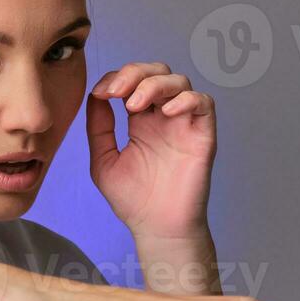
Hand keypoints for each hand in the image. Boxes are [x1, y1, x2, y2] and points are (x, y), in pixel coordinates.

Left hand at [87, 61, 215, 239]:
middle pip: (157, 72)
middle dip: (135, 72)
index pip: (132, 82)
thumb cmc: (133, 200)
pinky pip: (204, 103)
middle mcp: (163, 117)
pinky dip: (186, 99)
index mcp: (139, 120)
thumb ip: (99, 128)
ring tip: (135, 105)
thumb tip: (95, 95)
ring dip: (155, 84)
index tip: (101, 92)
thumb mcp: (104, 160)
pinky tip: (166, 113)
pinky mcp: (202, 135)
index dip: (117, 78)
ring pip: (179, 82)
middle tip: (117, 91)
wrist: (156, 228)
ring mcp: (183, 124)